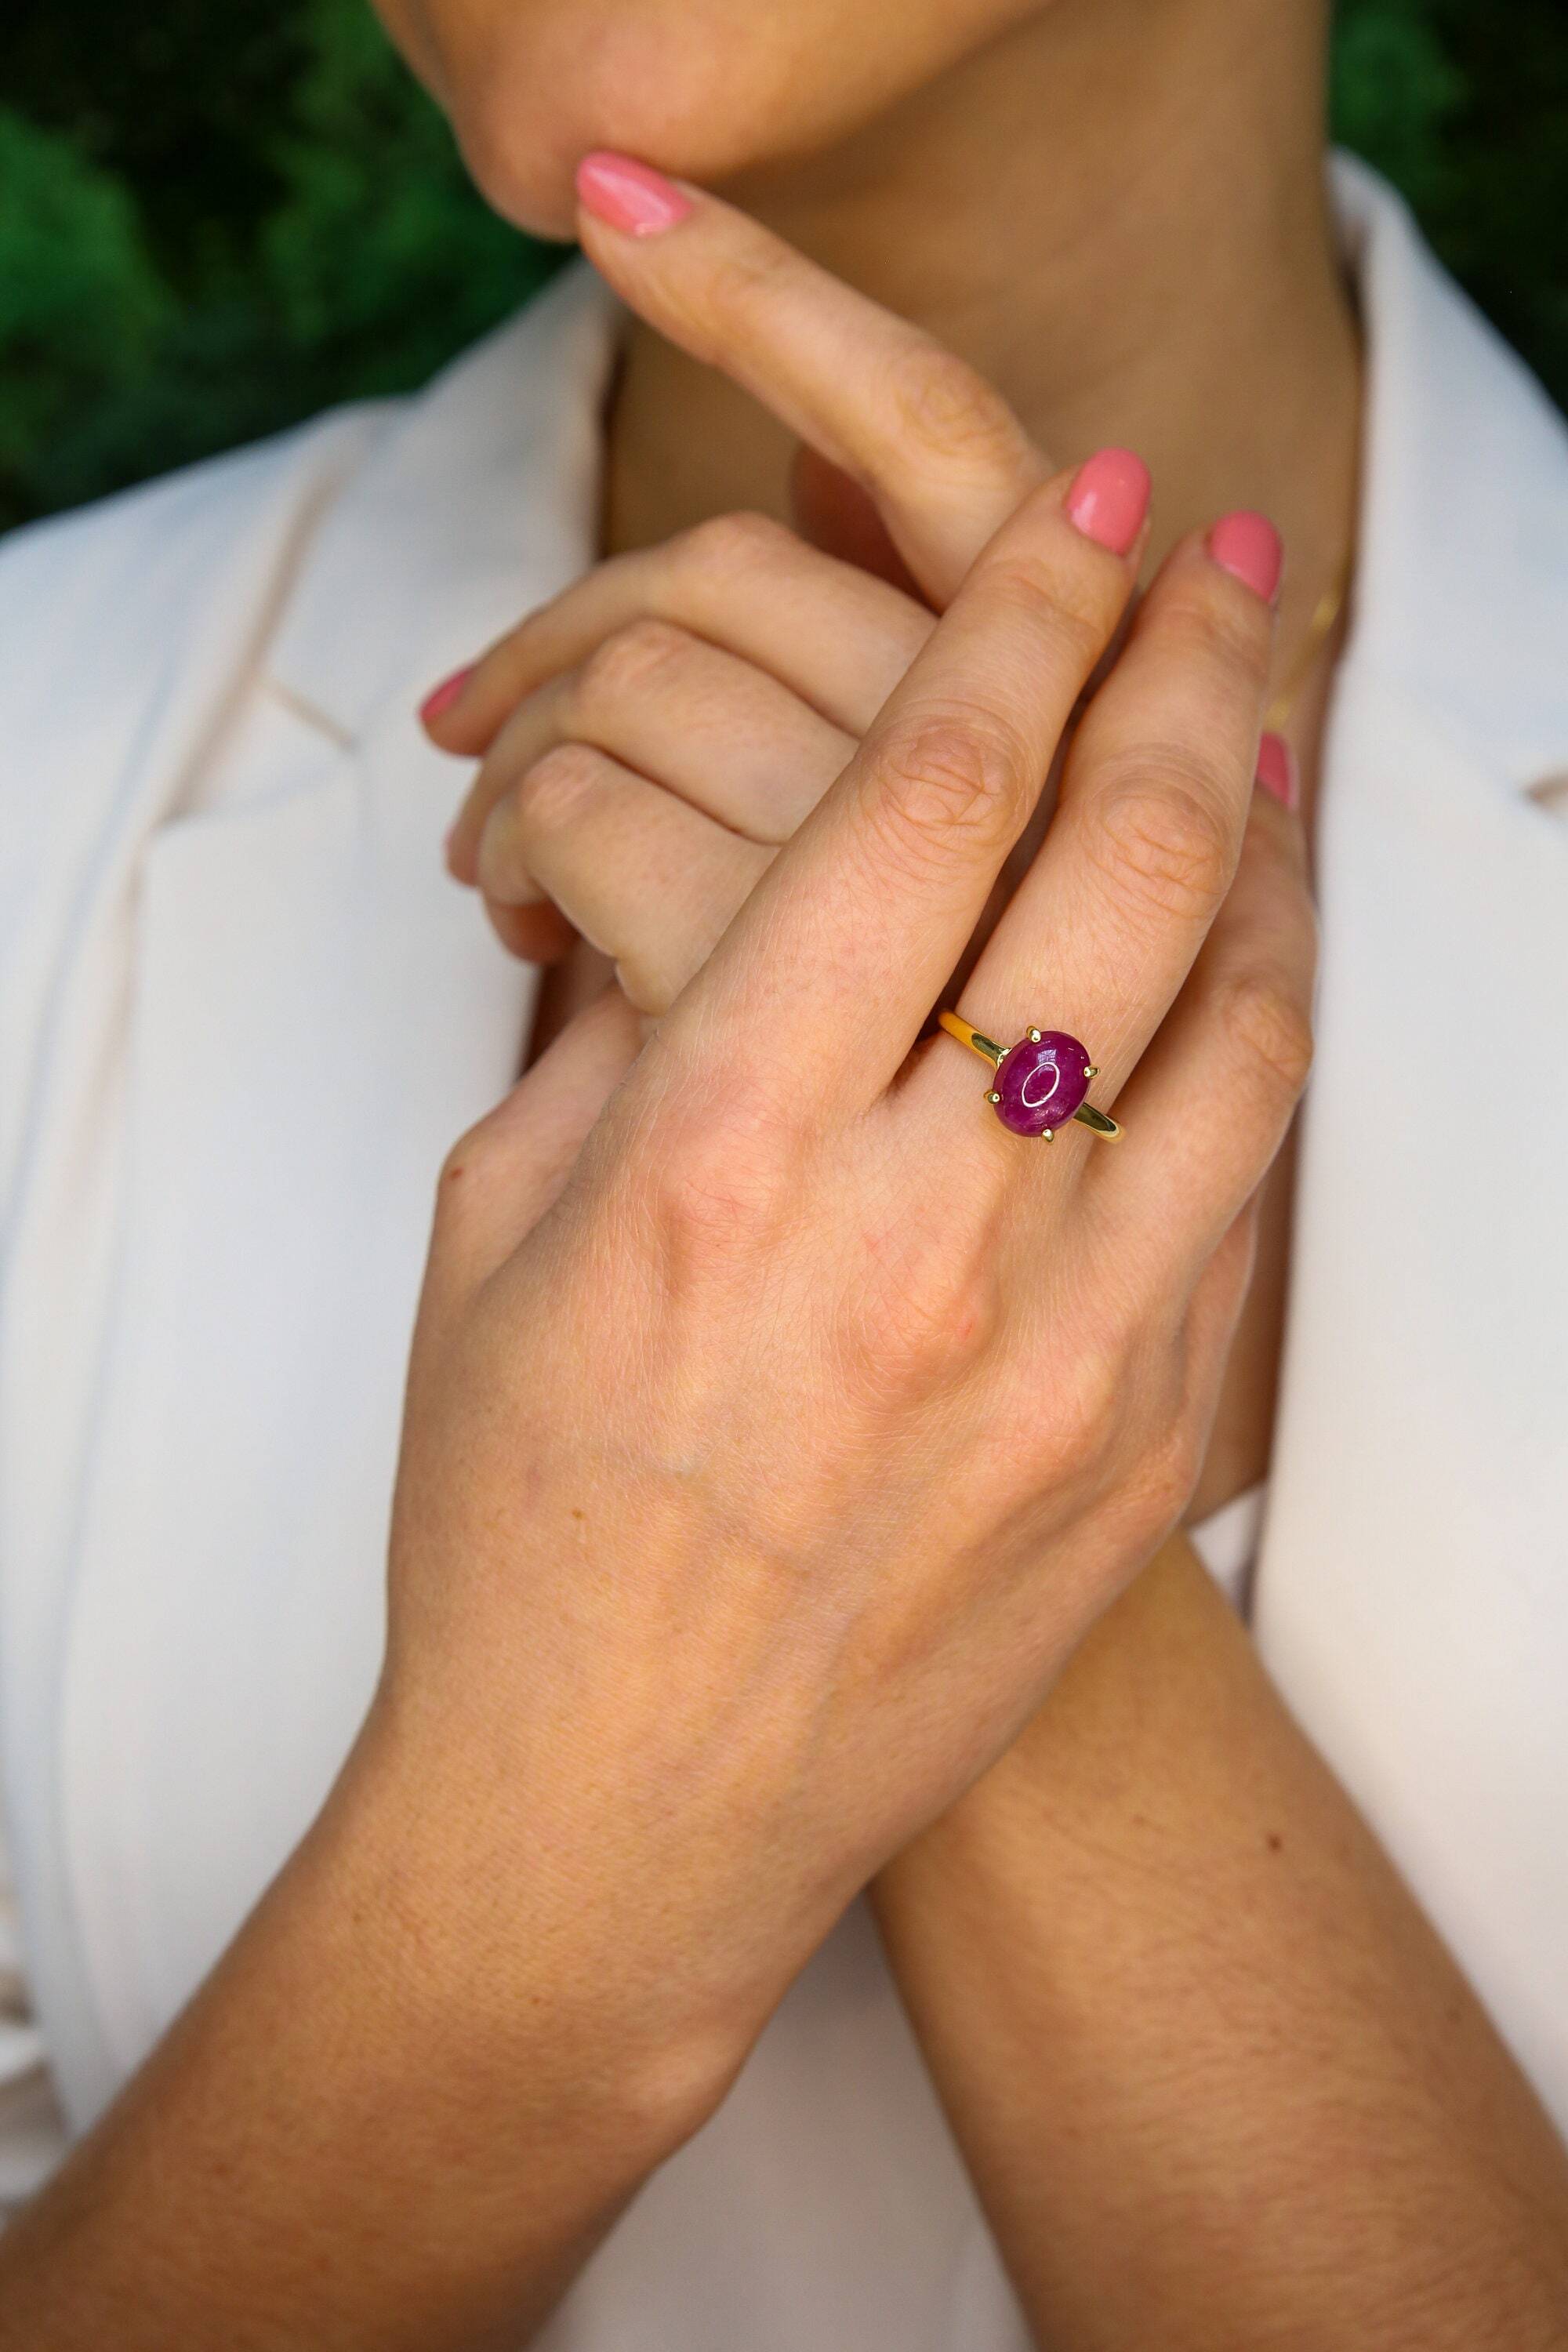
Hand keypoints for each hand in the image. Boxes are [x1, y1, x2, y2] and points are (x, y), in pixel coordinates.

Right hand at [383, 175, 1315, 2144]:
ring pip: (1240, 1005)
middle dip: (1186, 663)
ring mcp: (1065, 1348)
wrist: (622, 1812)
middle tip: (1209, 559)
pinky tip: (1247, 947)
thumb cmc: (525, 1521)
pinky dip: (1262, 1022)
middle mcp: (918, 1230)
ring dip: (1263, 830)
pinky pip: (1250, 1175)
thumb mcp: (501, 1228)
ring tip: (1258, 723)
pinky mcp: (1144, 1445)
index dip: (1023, 617)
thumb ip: (634, 1027)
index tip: (1077, 515)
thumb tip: (750, 866)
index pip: (927, 797)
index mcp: (723, 1152)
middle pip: (1124, 859)